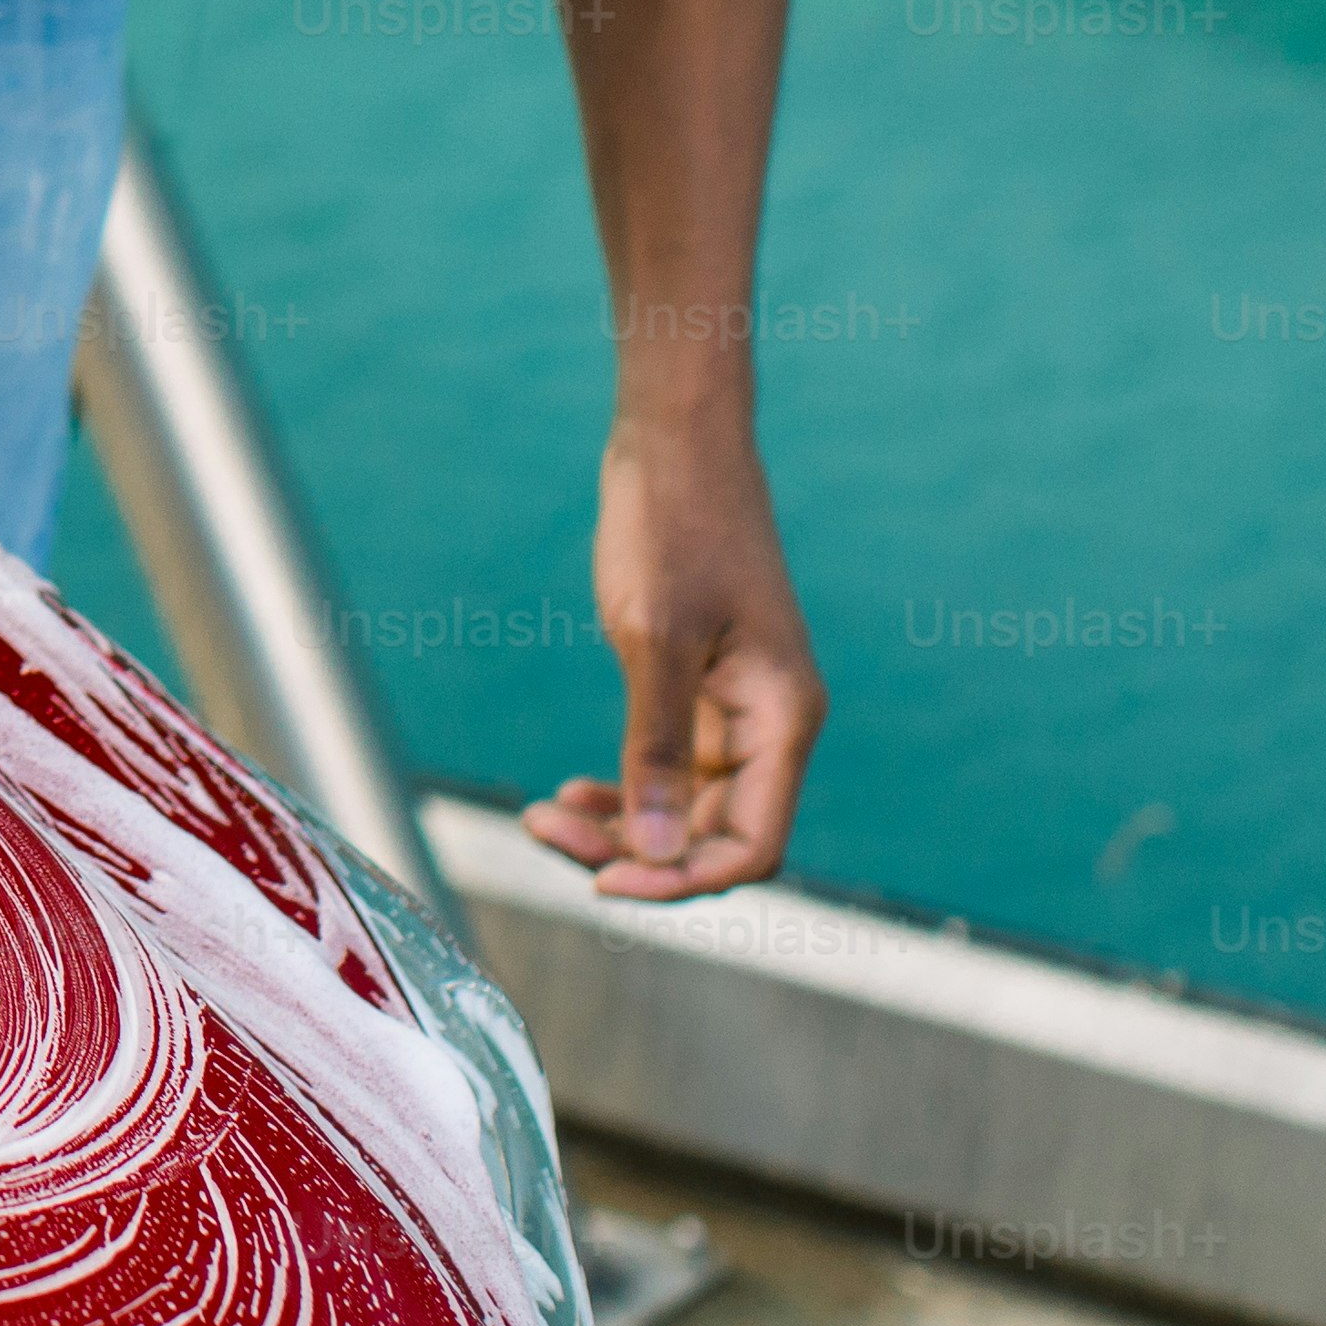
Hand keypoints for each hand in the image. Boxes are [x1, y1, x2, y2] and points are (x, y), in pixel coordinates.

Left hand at [525, 410, 819, 898]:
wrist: (674, 443)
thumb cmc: (672, 527)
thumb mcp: (655, 638)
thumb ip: (655, 747)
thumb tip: (651, 852)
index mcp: (782, 719)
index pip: (750, 847)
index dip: (680, 878)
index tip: (602, 882)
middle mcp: (770, 725)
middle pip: (711, 834)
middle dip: (634, 852)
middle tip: (545, 832)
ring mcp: (736, 709)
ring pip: (684, 806)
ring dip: (622, 824)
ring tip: (543, 817)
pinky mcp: (701, 688)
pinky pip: (670, 767)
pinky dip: (625, 787)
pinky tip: (571, 792)